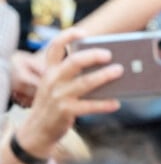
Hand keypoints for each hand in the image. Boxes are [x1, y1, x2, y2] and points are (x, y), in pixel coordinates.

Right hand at [14, 27, 122, 157]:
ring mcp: (59, 96)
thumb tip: (107, 67)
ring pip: (85, 82)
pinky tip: (116, 103)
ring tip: (119, 71)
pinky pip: (89, 106)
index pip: (55, 47)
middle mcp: (53, 80)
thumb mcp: (56, 86)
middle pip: (73, 62)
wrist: (37, 131)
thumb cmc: (54, 103)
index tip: (83, 32)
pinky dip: (104, 104)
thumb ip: (73, 75)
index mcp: (50, 71)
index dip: (68, 37)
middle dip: (92, 55)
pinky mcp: (66, 111)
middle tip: (109, 54)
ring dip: (104, 76)